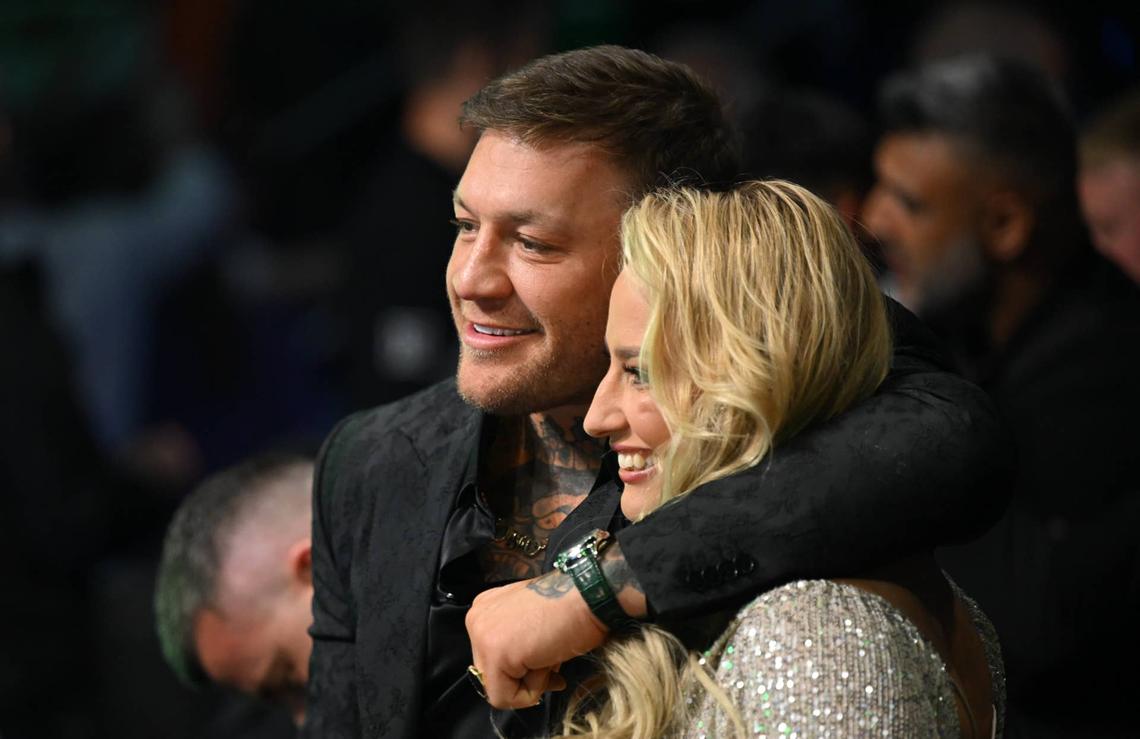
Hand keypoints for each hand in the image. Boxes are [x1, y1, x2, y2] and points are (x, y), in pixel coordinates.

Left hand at [466, 571, 604, 708]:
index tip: (547, 661)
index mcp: (486, 609)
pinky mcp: (495, 654)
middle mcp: (477, 619)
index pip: (493, 658)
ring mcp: (482, 636)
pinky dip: (532, 692)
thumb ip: (519, 645)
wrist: (589, 596)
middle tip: (552, 662)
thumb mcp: (534, 625)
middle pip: (491, 674)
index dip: (522, 668)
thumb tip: (523, 677)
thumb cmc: (571, 608)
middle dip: (525, 676)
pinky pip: (504, 697)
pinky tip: (547, 662)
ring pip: (498, 688)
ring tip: (552, 655)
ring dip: (532, 680)